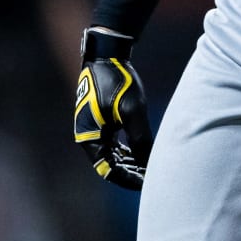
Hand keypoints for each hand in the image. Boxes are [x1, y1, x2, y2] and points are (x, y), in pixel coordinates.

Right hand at [73, 27, 151, 189]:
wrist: (106, 57)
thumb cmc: (118, 83)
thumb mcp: (132, 112)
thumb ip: (140, 138)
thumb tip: (148, 162)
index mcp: (90, 139)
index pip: (108, 171)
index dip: (128, 179)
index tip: (148, 183)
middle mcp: (88, 138)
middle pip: (109, 165)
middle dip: (131, 172)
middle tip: (152, 176)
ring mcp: (93, 129)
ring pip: (112, 155)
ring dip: (130, 162)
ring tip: (150, 166)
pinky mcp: (100, 121)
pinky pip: (112, 144)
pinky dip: (126, 150)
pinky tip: (141, 152)